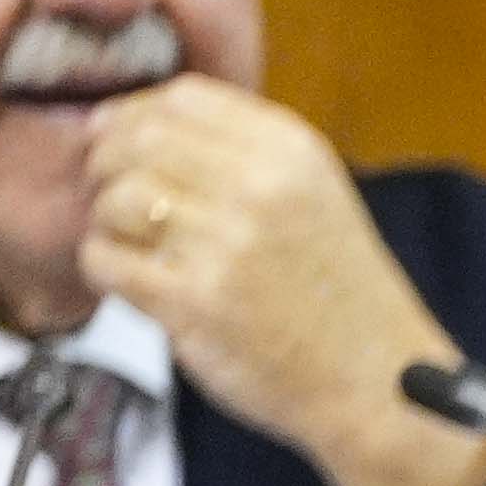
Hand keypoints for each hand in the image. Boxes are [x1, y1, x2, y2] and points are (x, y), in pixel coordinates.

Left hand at [80, 77, 485, 485]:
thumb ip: (244, 154)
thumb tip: (129, 124)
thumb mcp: (317, 198)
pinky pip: (106, 259)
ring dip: (106, 221)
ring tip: (134, 247)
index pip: (183, 97)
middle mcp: (260, 188)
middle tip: (118, 201)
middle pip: (137, 139)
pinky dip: (105, 269)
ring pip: (114, 197)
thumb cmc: (342, 298)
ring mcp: (227, 246)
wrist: (381, 389)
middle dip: (109, 166)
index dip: (138, 114)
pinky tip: (135, 284)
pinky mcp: (195, 302)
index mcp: (293, 152)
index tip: (129, 144)